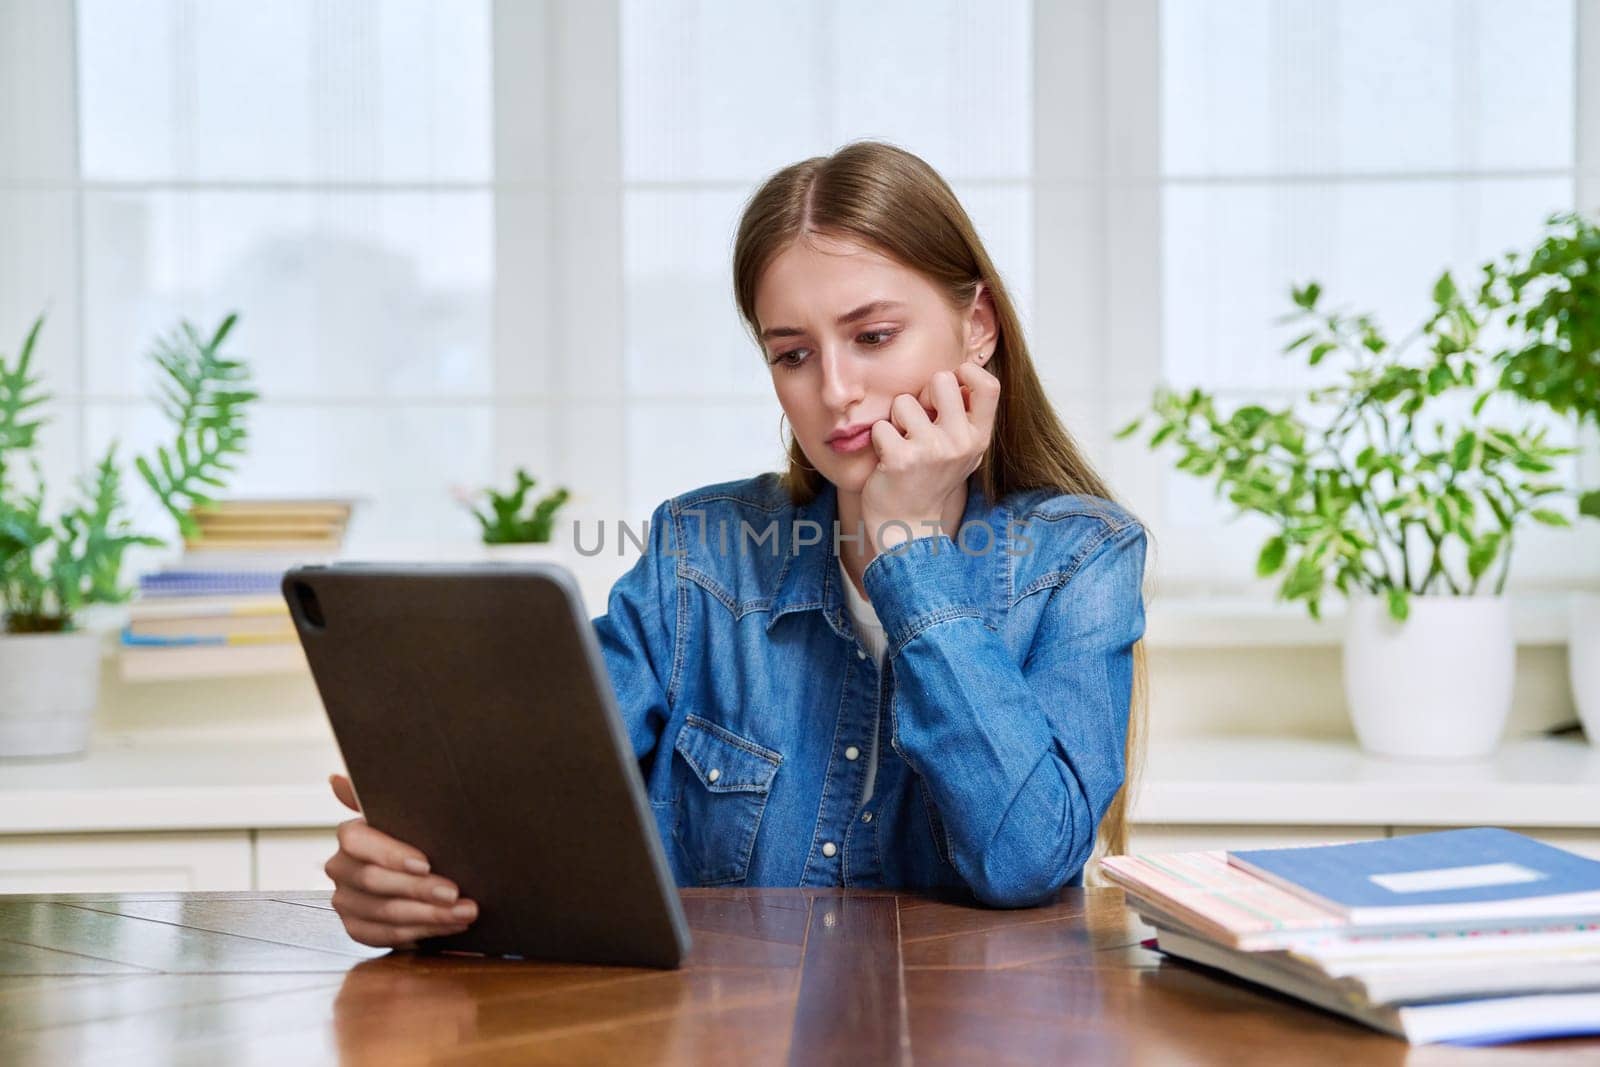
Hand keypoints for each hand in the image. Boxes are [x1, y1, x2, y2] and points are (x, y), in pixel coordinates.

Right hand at [324, 772, 478, 948]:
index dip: (392, 854)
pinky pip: (387, 936)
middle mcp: (340, 868)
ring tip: (465, 912)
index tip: (426, 863)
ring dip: (430, 915)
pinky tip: (450, 925)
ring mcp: (345, 901)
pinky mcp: (357, 928)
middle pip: (376, 882)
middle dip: (420, 890)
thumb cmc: (415, 836)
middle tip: (455, 893)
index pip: (360, 842)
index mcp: (350, 836)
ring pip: (386, 913)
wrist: (420, 870)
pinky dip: (423, 932)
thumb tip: (336, 780)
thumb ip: (371, 795)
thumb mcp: (404, 812)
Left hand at [862, 361, 999, 551]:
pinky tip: (888, 460)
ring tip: (903, 445)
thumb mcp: (963, 450)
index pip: (989, 385)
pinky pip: (881, 426)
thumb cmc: (931, 479)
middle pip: (941, 380)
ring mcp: (932, 451)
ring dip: (896, 420)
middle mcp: (961, 442)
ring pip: (903, 401)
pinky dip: (879, 440)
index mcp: (979, 437)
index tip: (951, 385)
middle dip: (922, 394)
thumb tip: (958, 371)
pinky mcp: (901, 459)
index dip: (966, 372)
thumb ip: (965, 415)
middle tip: (918, 421)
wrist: (908, 526)